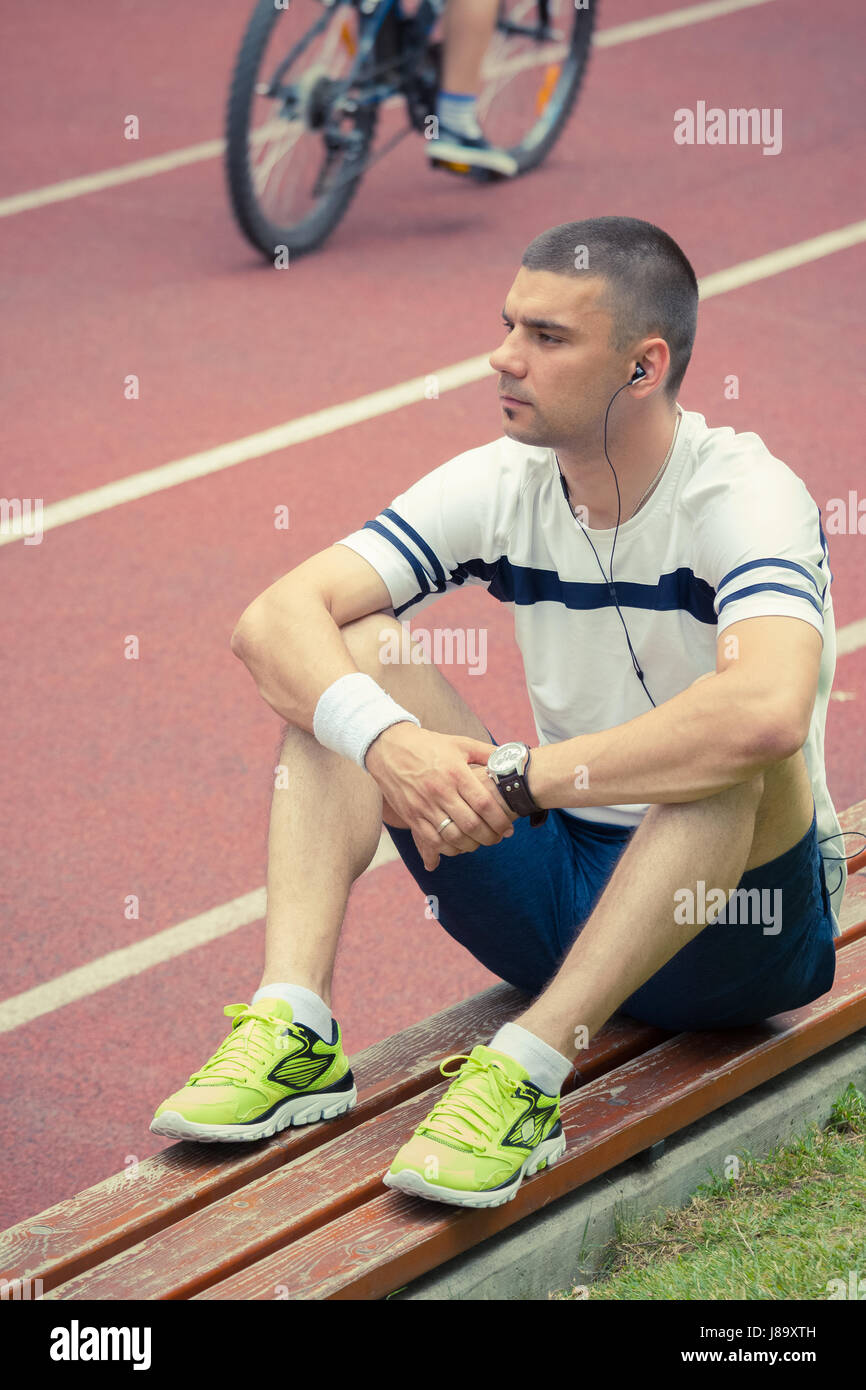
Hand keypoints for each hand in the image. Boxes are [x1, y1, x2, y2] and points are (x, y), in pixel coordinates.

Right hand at [365, 723, 518, 870]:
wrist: (388, 746)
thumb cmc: (429, 745)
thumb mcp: (460, 744)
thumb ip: (487, 753)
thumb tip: (513, 760)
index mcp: (455, 772)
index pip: (483, 804)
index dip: (499, 820)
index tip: (508, 829)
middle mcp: (439, 790)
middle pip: (470, 825)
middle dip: (489, 837)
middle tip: (497, 838)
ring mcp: (423, 805)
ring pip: (451, 837)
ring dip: (470, 846)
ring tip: (478, 843)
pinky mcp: (410, 815)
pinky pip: (430, 841)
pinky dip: (446, 850)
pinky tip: (456, 847)